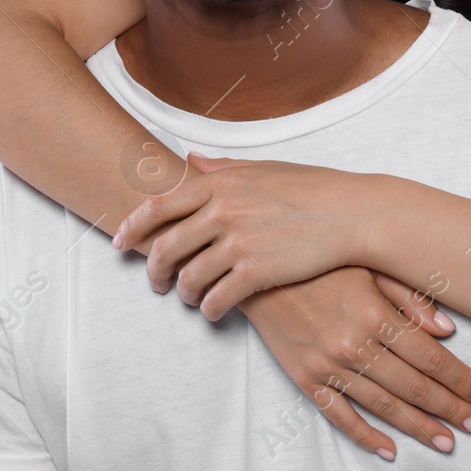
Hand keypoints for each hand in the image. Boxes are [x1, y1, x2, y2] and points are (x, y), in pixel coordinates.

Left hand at [113, 153, 385, 318]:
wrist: (350, 213)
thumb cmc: (310, 188)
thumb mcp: (262, 167)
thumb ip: (221, 166)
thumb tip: (190, 158)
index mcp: (219, 182)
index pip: (157, 207)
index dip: (131, 228)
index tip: (120, 243)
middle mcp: (222, 210)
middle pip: (164, 247)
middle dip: (153, 270)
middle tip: (156, 283)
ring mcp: (238, 242)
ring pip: (187, 278)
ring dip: (183, 294)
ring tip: (190, 298)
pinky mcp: (255, 272)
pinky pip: (216, 299)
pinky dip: (209, 310)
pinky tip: (214, 312)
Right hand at [237, 265, 470, 459]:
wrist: (258, 268)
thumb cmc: (319, 259)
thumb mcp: (368, 263)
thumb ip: (409, 297)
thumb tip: (447, 331)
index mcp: (373, 313)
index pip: (429, 357)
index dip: (460, 379)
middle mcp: (353, 344)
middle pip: (413, 386)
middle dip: (449, 408)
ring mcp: (328, 365)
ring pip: (383, 406)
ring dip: (418, 427)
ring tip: (446, 441)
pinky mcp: (305, 378)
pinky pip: (340, 415)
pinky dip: (366, 435)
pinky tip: (389, 448)